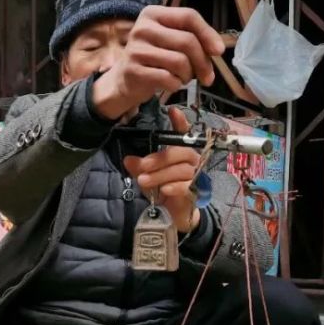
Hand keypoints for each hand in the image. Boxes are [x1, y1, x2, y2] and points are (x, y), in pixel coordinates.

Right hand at [92, 6, 224, 120]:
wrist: (124, 80)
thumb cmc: (153, 59)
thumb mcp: (170, 40)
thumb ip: (192, 38)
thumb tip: (217, 49)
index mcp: (153, 14)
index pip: (188, 16)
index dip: (207, 34)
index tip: (219, 51)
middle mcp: (142, 28)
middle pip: (187, 41)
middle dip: (203, 62)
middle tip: (207, 77)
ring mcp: (136, 49)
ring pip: (179, 61)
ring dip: (188, 75)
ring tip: (184, 78)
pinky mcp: (134, 70)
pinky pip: (168, 78)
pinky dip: (176, 84)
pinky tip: (173, 84)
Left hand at [124, 107, 200, 233]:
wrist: (174, 214)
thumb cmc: (163, 189)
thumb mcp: (147, 176)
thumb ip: (139, 167)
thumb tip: (127, 159)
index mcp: (181, 153)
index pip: (183, 134)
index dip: (180, 122)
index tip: (173, 110)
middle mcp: (192, 161)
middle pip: (180, 153)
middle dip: (159, 158)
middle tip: (142, 166)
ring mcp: (196, 176)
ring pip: (182, 170)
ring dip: (161, 174)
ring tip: (143, 181)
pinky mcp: (196, 192)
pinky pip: (187, 186)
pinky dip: (175, 186)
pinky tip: (164, 189)